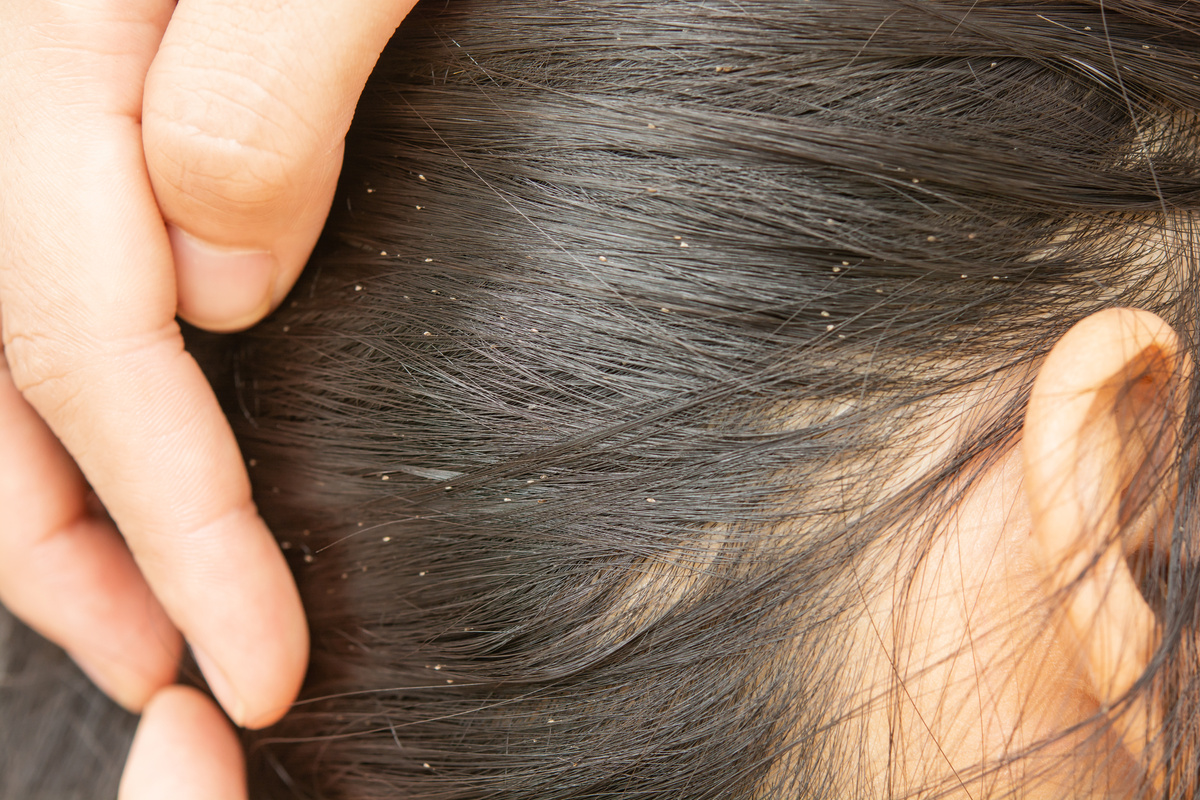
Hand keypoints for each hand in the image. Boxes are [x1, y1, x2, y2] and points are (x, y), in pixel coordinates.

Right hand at [0, 0, 414, 782]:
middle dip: (81, 554)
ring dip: (54, 494)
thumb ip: (264, 82)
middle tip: (176, 679)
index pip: (92, 345)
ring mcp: (26, 83)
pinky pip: (30, 266)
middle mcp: (5, 70)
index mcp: (43, 39)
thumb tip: (218, 288)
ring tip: (135, 610)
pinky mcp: (84, 88)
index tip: (261, 665)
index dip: (177, 530)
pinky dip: (66, 389)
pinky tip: (124, 444)